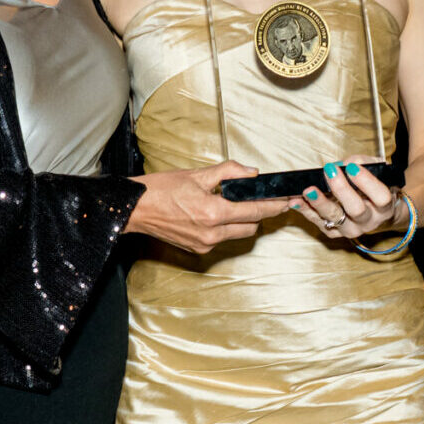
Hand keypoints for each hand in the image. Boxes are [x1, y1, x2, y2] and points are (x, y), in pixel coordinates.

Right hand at [124, 162, 298, 253]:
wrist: (136, 209)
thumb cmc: (161, 189)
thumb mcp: (197, 174)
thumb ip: (229, 172)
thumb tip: (252, 173)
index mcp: (214, 213)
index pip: (255, 211)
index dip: (274, 205)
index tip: (286, 201)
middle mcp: (212, 234)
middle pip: (252, 227)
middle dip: (258, 213)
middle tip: (258, 199)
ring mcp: (204, 245)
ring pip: (238, 234)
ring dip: (241, 221)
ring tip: (230, 204)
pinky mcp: (197, 250)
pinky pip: (221, 239)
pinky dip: (224, 227)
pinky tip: (213, 214)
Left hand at [289, 160, 403, 243]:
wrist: (375, 214)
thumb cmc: (375, 189)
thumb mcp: (378, 174)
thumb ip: (365, 164)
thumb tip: (344, 163)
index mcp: (384, 207)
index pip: (381, 197)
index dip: (367, 182)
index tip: (352, 168)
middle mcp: (369, 221)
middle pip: (356, 209)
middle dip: (341, 189)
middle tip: (329, 171)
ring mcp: (351, 229)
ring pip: (334, 218)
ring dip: (318, 203)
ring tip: (307, 190)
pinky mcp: (334, 233)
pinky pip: (318, 222)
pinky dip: (305, 210)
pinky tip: (295, 201)